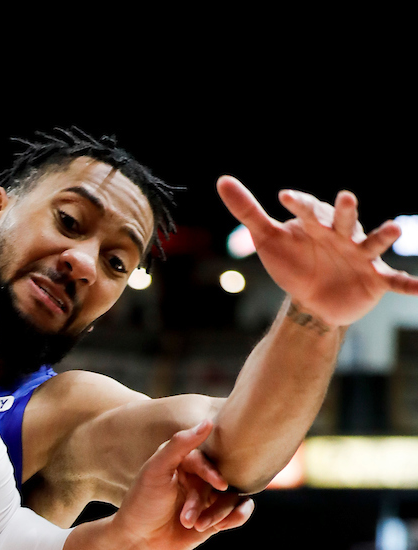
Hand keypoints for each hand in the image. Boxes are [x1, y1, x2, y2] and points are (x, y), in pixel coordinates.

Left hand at [111, 420, 253, 549]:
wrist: (136, 542)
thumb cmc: (141, 503)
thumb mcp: (156, 470)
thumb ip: (179, 444)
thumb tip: (208, 422)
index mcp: (184, 461)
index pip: (207, 460)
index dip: (213, 472)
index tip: (218, 484)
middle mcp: (197, 478)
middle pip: (221, 480)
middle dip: (205, 501)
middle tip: (188, 519)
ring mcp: (207, 498)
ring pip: (231, 497)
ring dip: (218, 512)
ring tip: (196, 527)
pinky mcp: (214, 518)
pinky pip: (237, 512)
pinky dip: (238, 516)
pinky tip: (224, 524)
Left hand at [217, 176, 417, 326]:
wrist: (313, 298)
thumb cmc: (293, 261)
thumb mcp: (267, 238)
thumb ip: (248, 210)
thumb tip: (221, 180)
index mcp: (317, 223)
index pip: (307, 210)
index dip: (298, 204)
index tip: (282, 198)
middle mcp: (342, 235)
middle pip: (344, 219)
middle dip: (346, 209)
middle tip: (346, 196)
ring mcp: (360, 256)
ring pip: (372, 243)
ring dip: (383, 235)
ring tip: (394, 228)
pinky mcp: (374, 279)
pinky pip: (394, 281)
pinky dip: (408, 284)